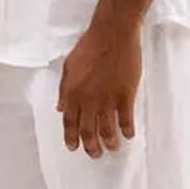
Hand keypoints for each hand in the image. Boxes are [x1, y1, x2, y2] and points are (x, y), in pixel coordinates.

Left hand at [57, 22, 141, 156]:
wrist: (112, 35)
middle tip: (94, 154)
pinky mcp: (125, 95)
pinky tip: (128, 135)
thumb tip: (61, 108)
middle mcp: (88, 100)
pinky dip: (127, 130)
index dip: (71, 137)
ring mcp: (108, 99)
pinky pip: (126, 119)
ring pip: (107, 129)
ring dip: (109, 142)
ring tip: (112, 149)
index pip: (70, 121)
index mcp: (73, 92)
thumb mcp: (69, 66)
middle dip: (91, 146)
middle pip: (88, 130)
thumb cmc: (89, 46)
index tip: (73, 147)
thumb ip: (64, 89)